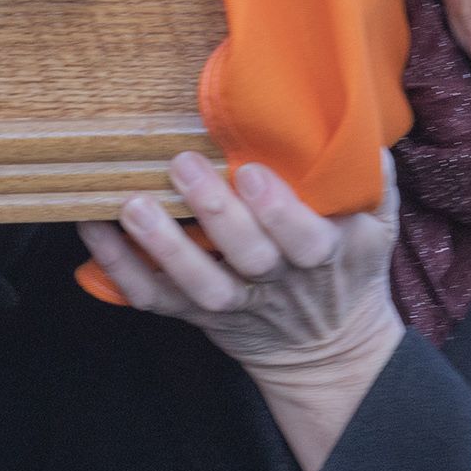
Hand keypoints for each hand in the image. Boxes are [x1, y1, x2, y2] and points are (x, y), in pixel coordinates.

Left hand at [79, 152, 402, 470]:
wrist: (328, 350)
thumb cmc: (349, 271)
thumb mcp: (377, 227)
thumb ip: (372, 177)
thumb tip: (355, 120)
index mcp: (326, 257)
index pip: (306, 239)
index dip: (278, 211)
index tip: (251, 172)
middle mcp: (278, 284)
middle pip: (249, 258)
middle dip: (215, 213)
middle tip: (182, 164)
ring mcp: (235, 303)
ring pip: (199, 284)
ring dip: (163, 245)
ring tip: (132, 204)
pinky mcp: (198, 315)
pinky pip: (156, 297)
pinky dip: (121, 268)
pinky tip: (94, 230)